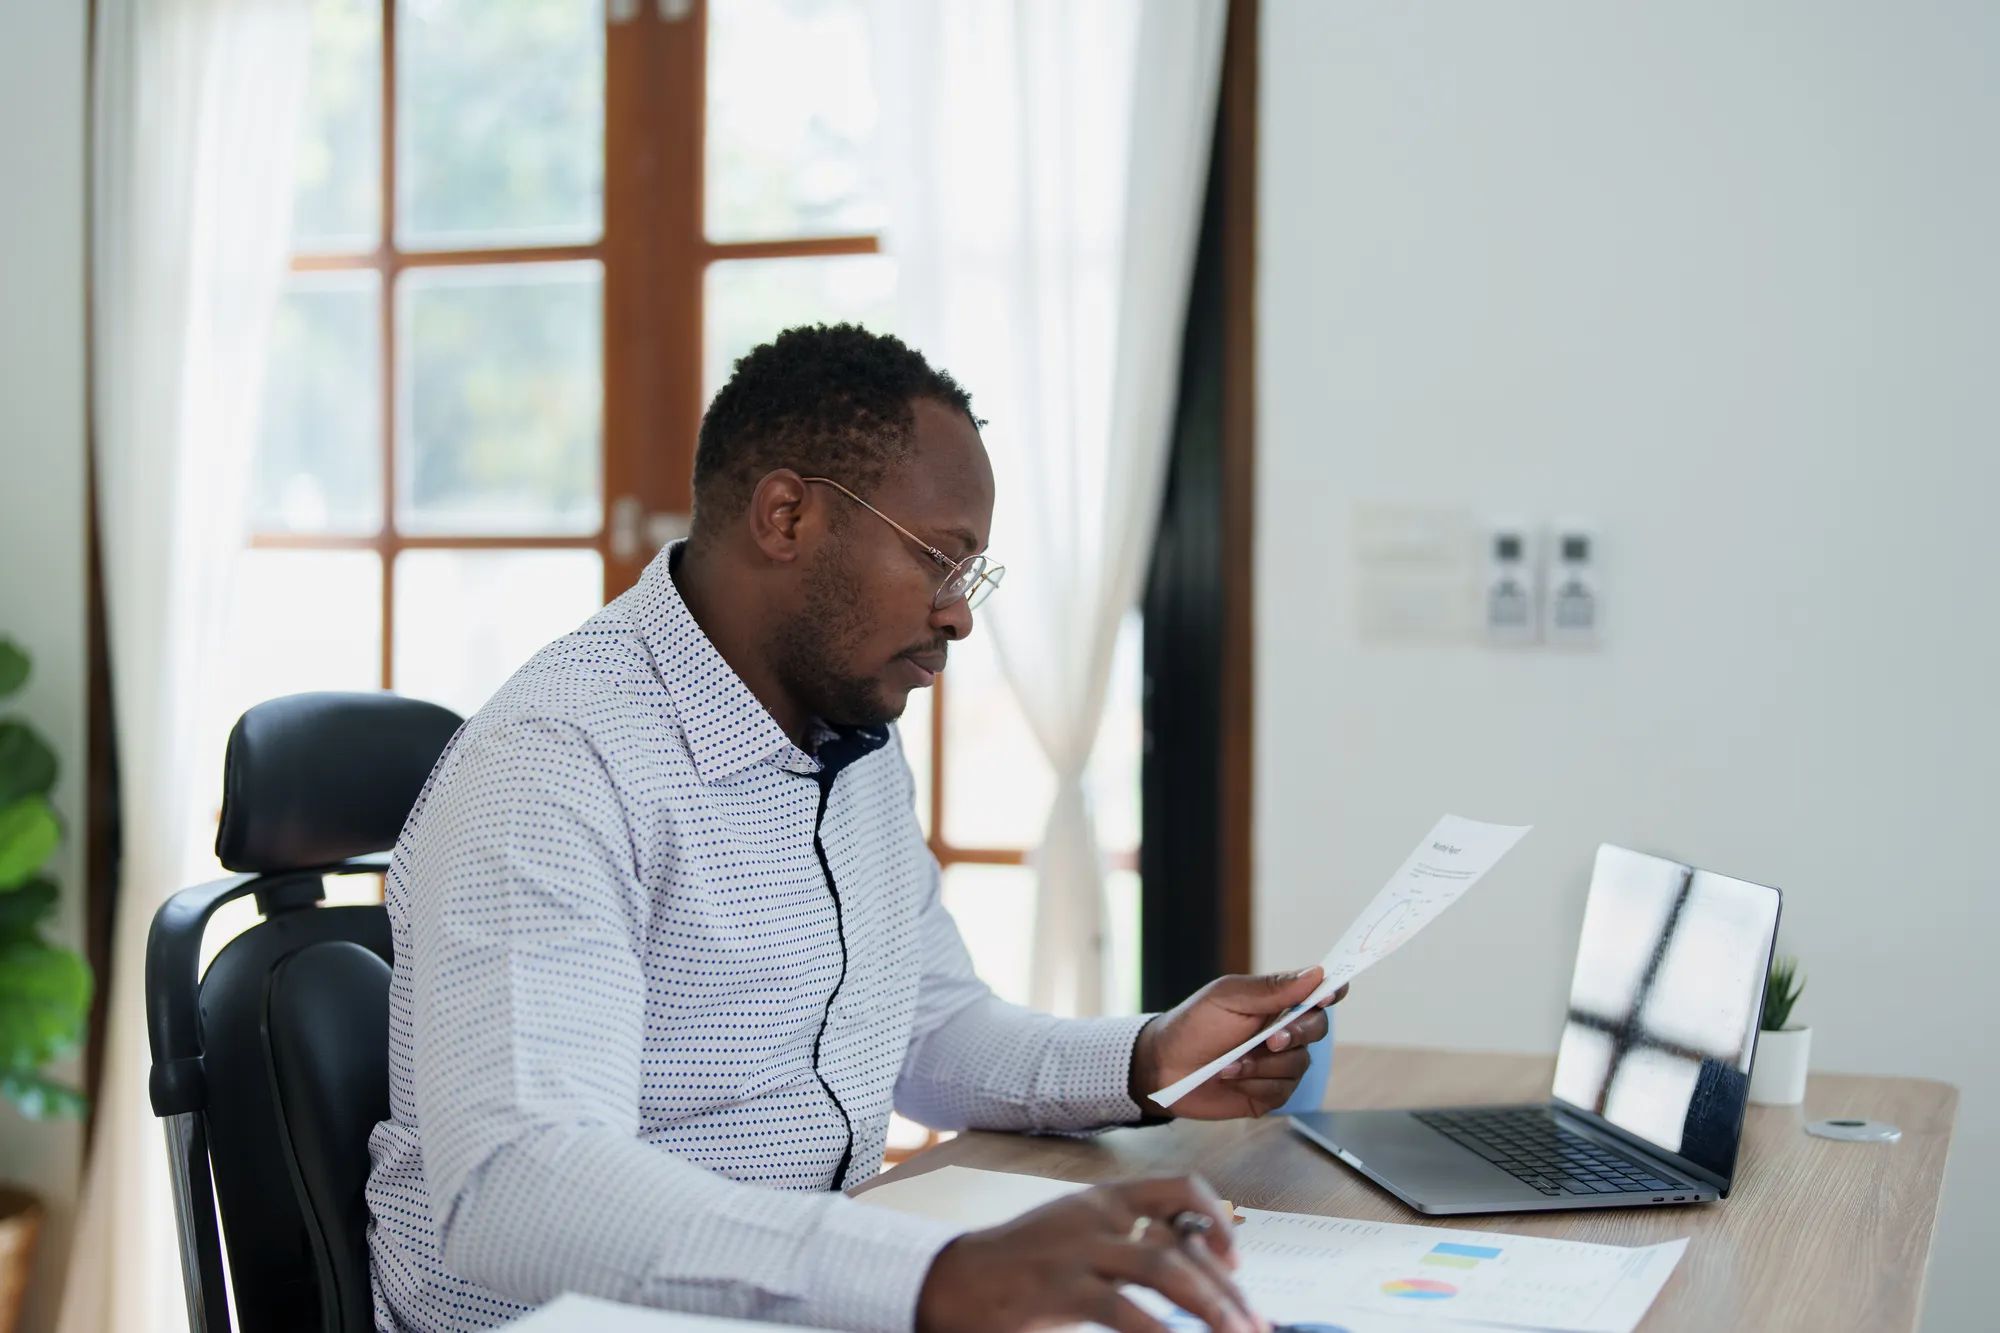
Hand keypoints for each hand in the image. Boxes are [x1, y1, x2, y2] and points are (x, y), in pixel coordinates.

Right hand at [915, 1176, 1263, 1332]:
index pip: (1179, 1188)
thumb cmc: (1022, 1266)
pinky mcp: (1060, 1289)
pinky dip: (1159, 1332)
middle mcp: (1097, 1217)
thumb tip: (1192, 1268)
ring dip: (1211, 1307)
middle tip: (1256, 1327)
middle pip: (1183, 1243)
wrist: (952, 1282)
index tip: (1237, 1262)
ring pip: (1164, 1269)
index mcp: (1104, 1199)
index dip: (1219, 1220)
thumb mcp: (1078, 1238)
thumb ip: (1128, 1244)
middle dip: (1229, 1290)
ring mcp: (1078, 1251)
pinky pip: (1122, 1310)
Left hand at [1129, 968, 1347, 1119]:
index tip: (1332, 994)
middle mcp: (1284, 1031)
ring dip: (1263, 1064)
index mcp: (1276, 1001)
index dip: (1332, 991)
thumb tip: (1317, 974)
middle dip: (1296, 1034)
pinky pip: (1282, 1090)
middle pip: (1317, 1028)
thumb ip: (1272, 988)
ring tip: (1229, 1062)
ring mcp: (1278, 1063)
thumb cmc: (1193, 1026)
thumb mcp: (1228, 998)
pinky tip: (1230, 1077)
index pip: (1317, 992)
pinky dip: (1255, 1084)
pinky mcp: (1269, 1093)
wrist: (1163, 1067)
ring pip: (1300, 1063)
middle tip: (1270, 1039)